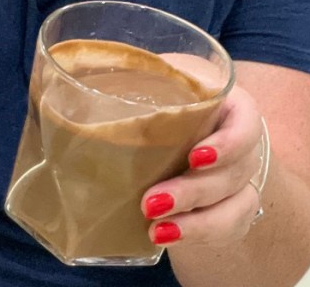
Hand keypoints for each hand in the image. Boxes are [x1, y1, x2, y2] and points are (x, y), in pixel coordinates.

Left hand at [139, 53, 265, 247]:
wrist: (169, 126)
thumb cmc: (157, 93)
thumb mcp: (146, 77)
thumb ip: (121, 73)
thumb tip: (63, 74)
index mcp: (226, 103)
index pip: (247, 122)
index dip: (229, 143)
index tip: (194, 157)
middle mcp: (239, 143)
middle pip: (237, 171)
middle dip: (194, 191)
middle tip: (151, 202)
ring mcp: (237, 178)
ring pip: (235, 205)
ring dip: (199, 223)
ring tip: (157, 231)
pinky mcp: (227, 207)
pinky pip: (228, 227)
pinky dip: (199, 235)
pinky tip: (165, 237)